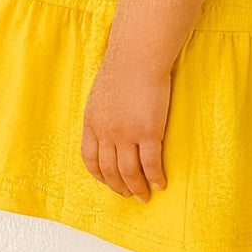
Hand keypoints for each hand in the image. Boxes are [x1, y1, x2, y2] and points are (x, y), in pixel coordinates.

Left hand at [81, 54, 170, 202]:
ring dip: (137, 188)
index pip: (90, 158)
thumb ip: (103, 112)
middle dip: (119, 186)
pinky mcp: (148, 132)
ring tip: (145, 195)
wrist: (138, 55)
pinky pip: (151, 164)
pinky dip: (155, 177)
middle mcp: (106, 133)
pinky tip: (161, 183)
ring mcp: (126, 134)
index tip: (109, 182)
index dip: (100, 175)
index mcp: (92, 122)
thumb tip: (110, 122)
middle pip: (110, 170)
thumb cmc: (124, 66)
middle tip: (130, 195)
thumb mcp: (102, 92)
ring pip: (129, 172)